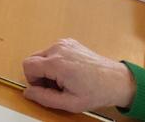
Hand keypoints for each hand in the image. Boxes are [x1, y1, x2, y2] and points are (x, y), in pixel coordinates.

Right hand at [21, 39, 135, 112]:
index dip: (32, 80)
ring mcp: (64, 43)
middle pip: (33, 59)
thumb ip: (45, 98)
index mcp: (57, 63)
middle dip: (39, 74)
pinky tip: (69, 71)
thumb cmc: (97, 92)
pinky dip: (56, 61)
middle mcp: (58, 49)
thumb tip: (28, 92)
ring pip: (42, 55)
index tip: (43, 89)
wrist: (117, 80)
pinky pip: (53, 51)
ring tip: (64, 80)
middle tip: (55, 87)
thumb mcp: (70, 103)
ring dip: (47, 68)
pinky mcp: (69, 42)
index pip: (27, 65)